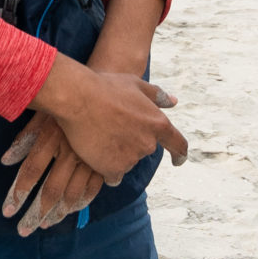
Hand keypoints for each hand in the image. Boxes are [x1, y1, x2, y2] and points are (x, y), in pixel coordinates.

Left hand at [1, 112, 104, 235]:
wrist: (106, 86)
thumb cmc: (67, 102)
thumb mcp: (41, 115)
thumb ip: (23, 140)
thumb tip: (5, 161)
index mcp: (51, 138)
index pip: (30, 172)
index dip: (18, 193)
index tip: (7, 212)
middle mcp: (69, 151)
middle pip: (50, 190)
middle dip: (35, 213)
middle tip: (23, 231)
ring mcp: (89, 158)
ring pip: (72, 194)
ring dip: (56, 213)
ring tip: (45, 225)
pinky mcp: (104, 160)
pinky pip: (92, 187)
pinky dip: (81, 202)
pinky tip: (71, 210)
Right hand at [32, 55, 188, 179]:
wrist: (78, 99)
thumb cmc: (106, 87)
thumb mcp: (136, 84)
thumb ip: (157, 96)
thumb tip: (173, 101)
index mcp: (158, 123)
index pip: (178, 144)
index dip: (179, 153)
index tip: (178, 160)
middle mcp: (148, 144)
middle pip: (144, 150)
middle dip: (132, 142)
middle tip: (113, 128)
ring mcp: (131, 158)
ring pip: (127, 161)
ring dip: (117, 154)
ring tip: (101, 134)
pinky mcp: (113, 169)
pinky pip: (112, 174)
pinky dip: (105, 167)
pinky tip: (95, 151)